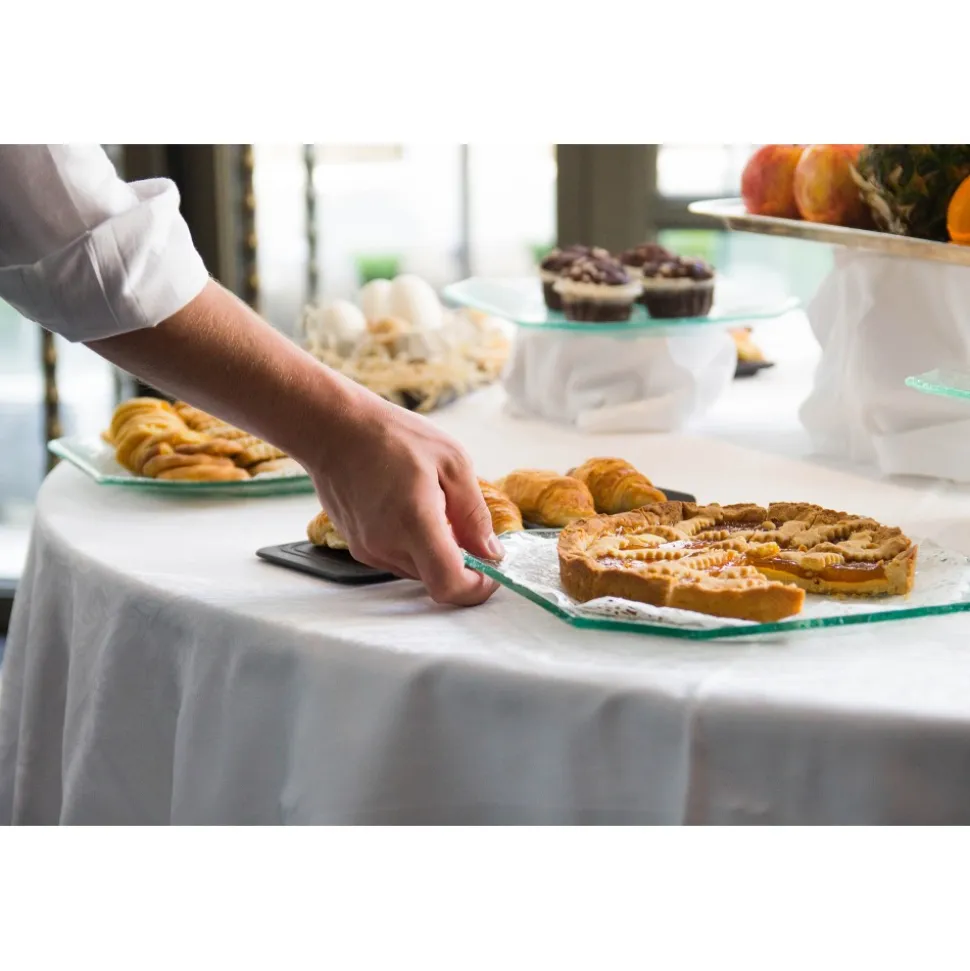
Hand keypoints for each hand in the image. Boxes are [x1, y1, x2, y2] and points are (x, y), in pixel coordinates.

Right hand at [308, 389, 501, 606]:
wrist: (334, 429)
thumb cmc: (391, 436)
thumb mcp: (452, 461)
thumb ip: (474, 514)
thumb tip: (491, 552)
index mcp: (414, 522)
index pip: (449, 584)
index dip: (477, 587)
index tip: (491, 570)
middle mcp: (387, 544)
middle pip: (437, 579)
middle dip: (460, 562)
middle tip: (466, 526)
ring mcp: (369, 549)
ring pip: (419, 571)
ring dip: (436, 552)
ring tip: (433, 507)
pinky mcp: (358, 547)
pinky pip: (399, 559)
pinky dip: (415, 546)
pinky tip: (411, 509)